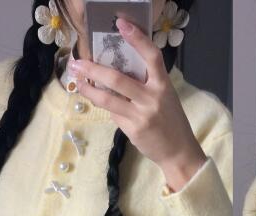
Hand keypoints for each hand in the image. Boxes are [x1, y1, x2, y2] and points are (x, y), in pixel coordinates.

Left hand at [71, 18, 206, 191]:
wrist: (178, 152)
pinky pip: (113, 114)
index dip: (137, 39)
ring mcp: (141, 115)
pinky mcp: (133, 129)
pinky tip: (102, 104)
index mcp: (163, 85)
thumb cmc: (170, 121)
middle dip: (93, 69)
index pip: (152, 56)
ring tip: (77, 82)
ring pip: (107, 99)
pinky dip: (107, 108)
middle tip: (77, 63)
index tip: (121, 24)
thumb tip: (116, 74)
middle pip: (117, 79)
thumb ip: (145, 85)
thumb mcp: (165, 97)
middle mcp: (152, 98)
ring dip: (88, 89)